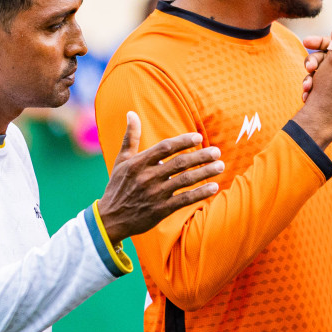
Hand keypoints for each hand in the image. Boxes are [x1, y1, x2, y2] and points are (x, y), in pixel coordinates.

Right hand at [97, 112, 224, 244]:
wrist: (111, 219)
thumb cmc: (118, 186)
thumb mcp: (121, 161)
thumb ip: (130, 137)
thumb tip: (132, 113)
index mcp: (138, 163)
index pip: (165, 148)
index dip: (183, 141)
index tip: (199, 137)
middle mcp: (147, 177)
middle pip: (179, 163)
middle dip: (201, 156)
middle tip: (217, 152)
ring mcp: (155, 194)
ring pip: (185, 180)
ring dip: (205, 172)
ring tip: (220, 166)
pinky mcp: (161, 210)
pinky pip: (184, 200)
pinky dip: (200, 193)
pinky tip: (214, 187)